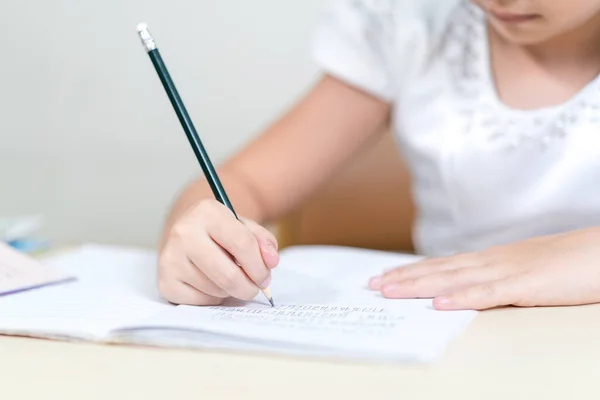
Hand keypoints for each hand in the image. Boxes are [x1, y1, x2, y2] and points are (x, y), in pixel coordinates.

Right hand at [157, 199, 278, 305]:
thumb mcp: (244, 227)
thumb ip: (264, 242)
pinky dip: (213, 297)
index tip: (265, 276)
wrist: (187, 233)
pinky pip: (201, 301)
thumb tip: (271, 261)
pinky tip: (210, 283)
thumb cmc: (220, 232)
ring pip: (216, 290)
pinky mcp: (165, 281)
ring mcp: (170, 258)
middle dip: (249, 287)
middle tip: (255, 287)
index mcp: (206, 212)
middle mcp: (183, 233)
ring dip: (231, 291)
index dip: (260, 266)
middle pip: (228, 275)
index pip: (241, 244)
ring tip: (228, 277)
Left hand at [368, 227, 599, 309]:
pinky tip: (438, 305)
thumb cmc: (570, 261)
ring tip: (388, 291)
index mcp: (492, 259)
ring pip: (453, 279)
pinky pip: (489, 294)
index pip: (442, 264)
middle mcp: (492, 262)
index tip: (385, 276)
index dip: (412, 270)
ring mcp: (507, 272)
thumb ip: (500, 278)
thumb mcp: (526, 269)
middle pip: (438, 270)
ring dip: (418, 286)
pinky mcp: (527, 286)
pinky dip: (462, 299)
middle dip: (403, 278)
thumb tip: (474, 287)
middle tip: (371, 285)